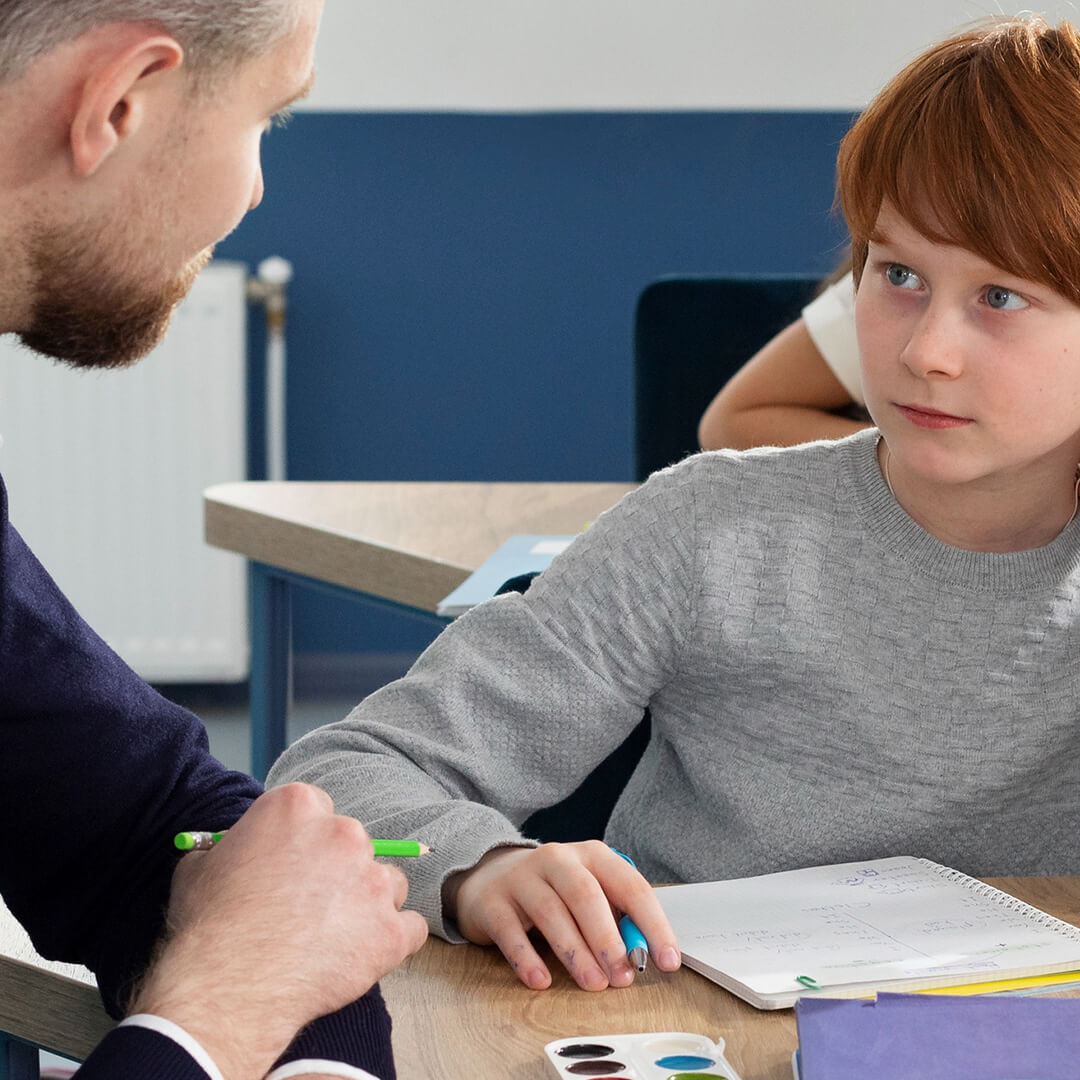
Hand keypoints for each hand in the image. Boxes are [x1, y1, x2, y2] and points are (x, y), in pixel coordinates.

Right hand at [133, 783, 427, 1079]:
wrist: (226, 988)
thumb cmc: (208, 926)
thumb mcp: (201, 866)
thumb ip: (229, 847)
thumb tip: (235, 851)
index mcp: (298, 807)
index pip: (319, 811)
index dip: (305, 844)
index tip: (293, 869)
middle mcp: (344, 833)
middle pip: (356, 845)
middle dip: (338, 873)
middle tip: (308, 909)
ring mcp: (372, 881)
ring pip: (388, 883)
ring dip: (369, 904)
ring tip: (335, 937)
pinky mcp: (390, 930)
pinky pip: (410, 927)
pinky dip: (393, 942)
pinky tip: (365, 955)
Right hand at [445, 840, 679, 990]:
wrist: (491, 875)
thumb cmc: (555, 891)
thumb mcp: (591, 896)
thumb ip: (616, 918)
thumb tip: (640, 954)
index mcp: (592, 856)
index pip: (630, 886)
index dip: (653, 924)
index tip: (668, 960)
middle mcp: (558, 859)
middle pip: (586, 895)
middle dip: (608, 939)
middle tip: (623, 976)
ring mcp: (522, 877)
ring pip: (550, 912)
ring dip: (575, 952)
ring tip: (593, 984)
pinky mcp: (493, 901)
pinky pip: (510, 931)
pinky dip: (527, 958)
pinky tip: (541, 981)